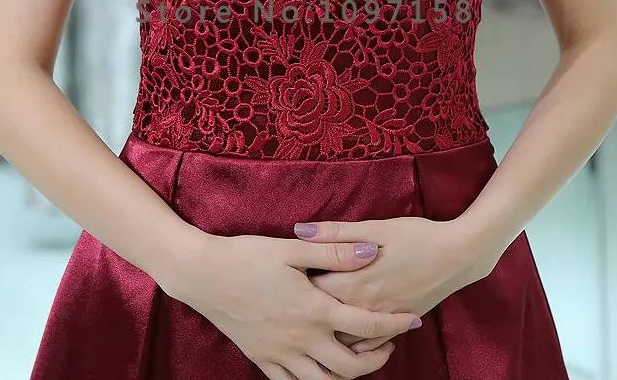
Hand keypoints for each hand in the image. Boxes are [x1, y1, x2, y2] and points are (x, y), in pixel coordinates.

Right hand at [158, 230, 421, 379]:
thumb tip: (372, 251)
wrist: (202, 275)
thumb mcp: (292, 248)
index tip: (413, 320)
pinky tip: (319, 368)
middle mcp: (300, 339)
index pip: (366, 326)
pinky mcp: (261, 359)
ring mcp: (280, 354)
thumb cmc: (247, 256)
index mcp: (313, 310)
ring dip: (348, 374)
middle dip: (377, 360)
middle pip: (351, 366)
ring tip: (359, 357)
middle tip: (390, 345)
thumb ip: (335, 251)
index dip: (394, 325)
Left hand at [293, 217, 499, 353]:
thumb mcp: (375, 227)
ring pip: (343, 336)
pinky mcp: (397, 325)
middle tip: (296, 293)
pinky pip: (368, 345)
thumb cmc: (416, 235)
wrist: (458, 255)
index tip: (289, 271)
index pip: (311, 288)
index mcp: (354, 279)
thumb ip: (336, 233)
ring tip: (314, 315)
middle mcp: (364, 305)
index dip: (297, 281)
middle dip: (308, 305)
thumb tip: (300, 229)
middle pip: (323, 314)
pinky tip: (344, 333)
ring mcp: (381, 320)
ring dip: (327, 328)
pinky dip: (352, 343)